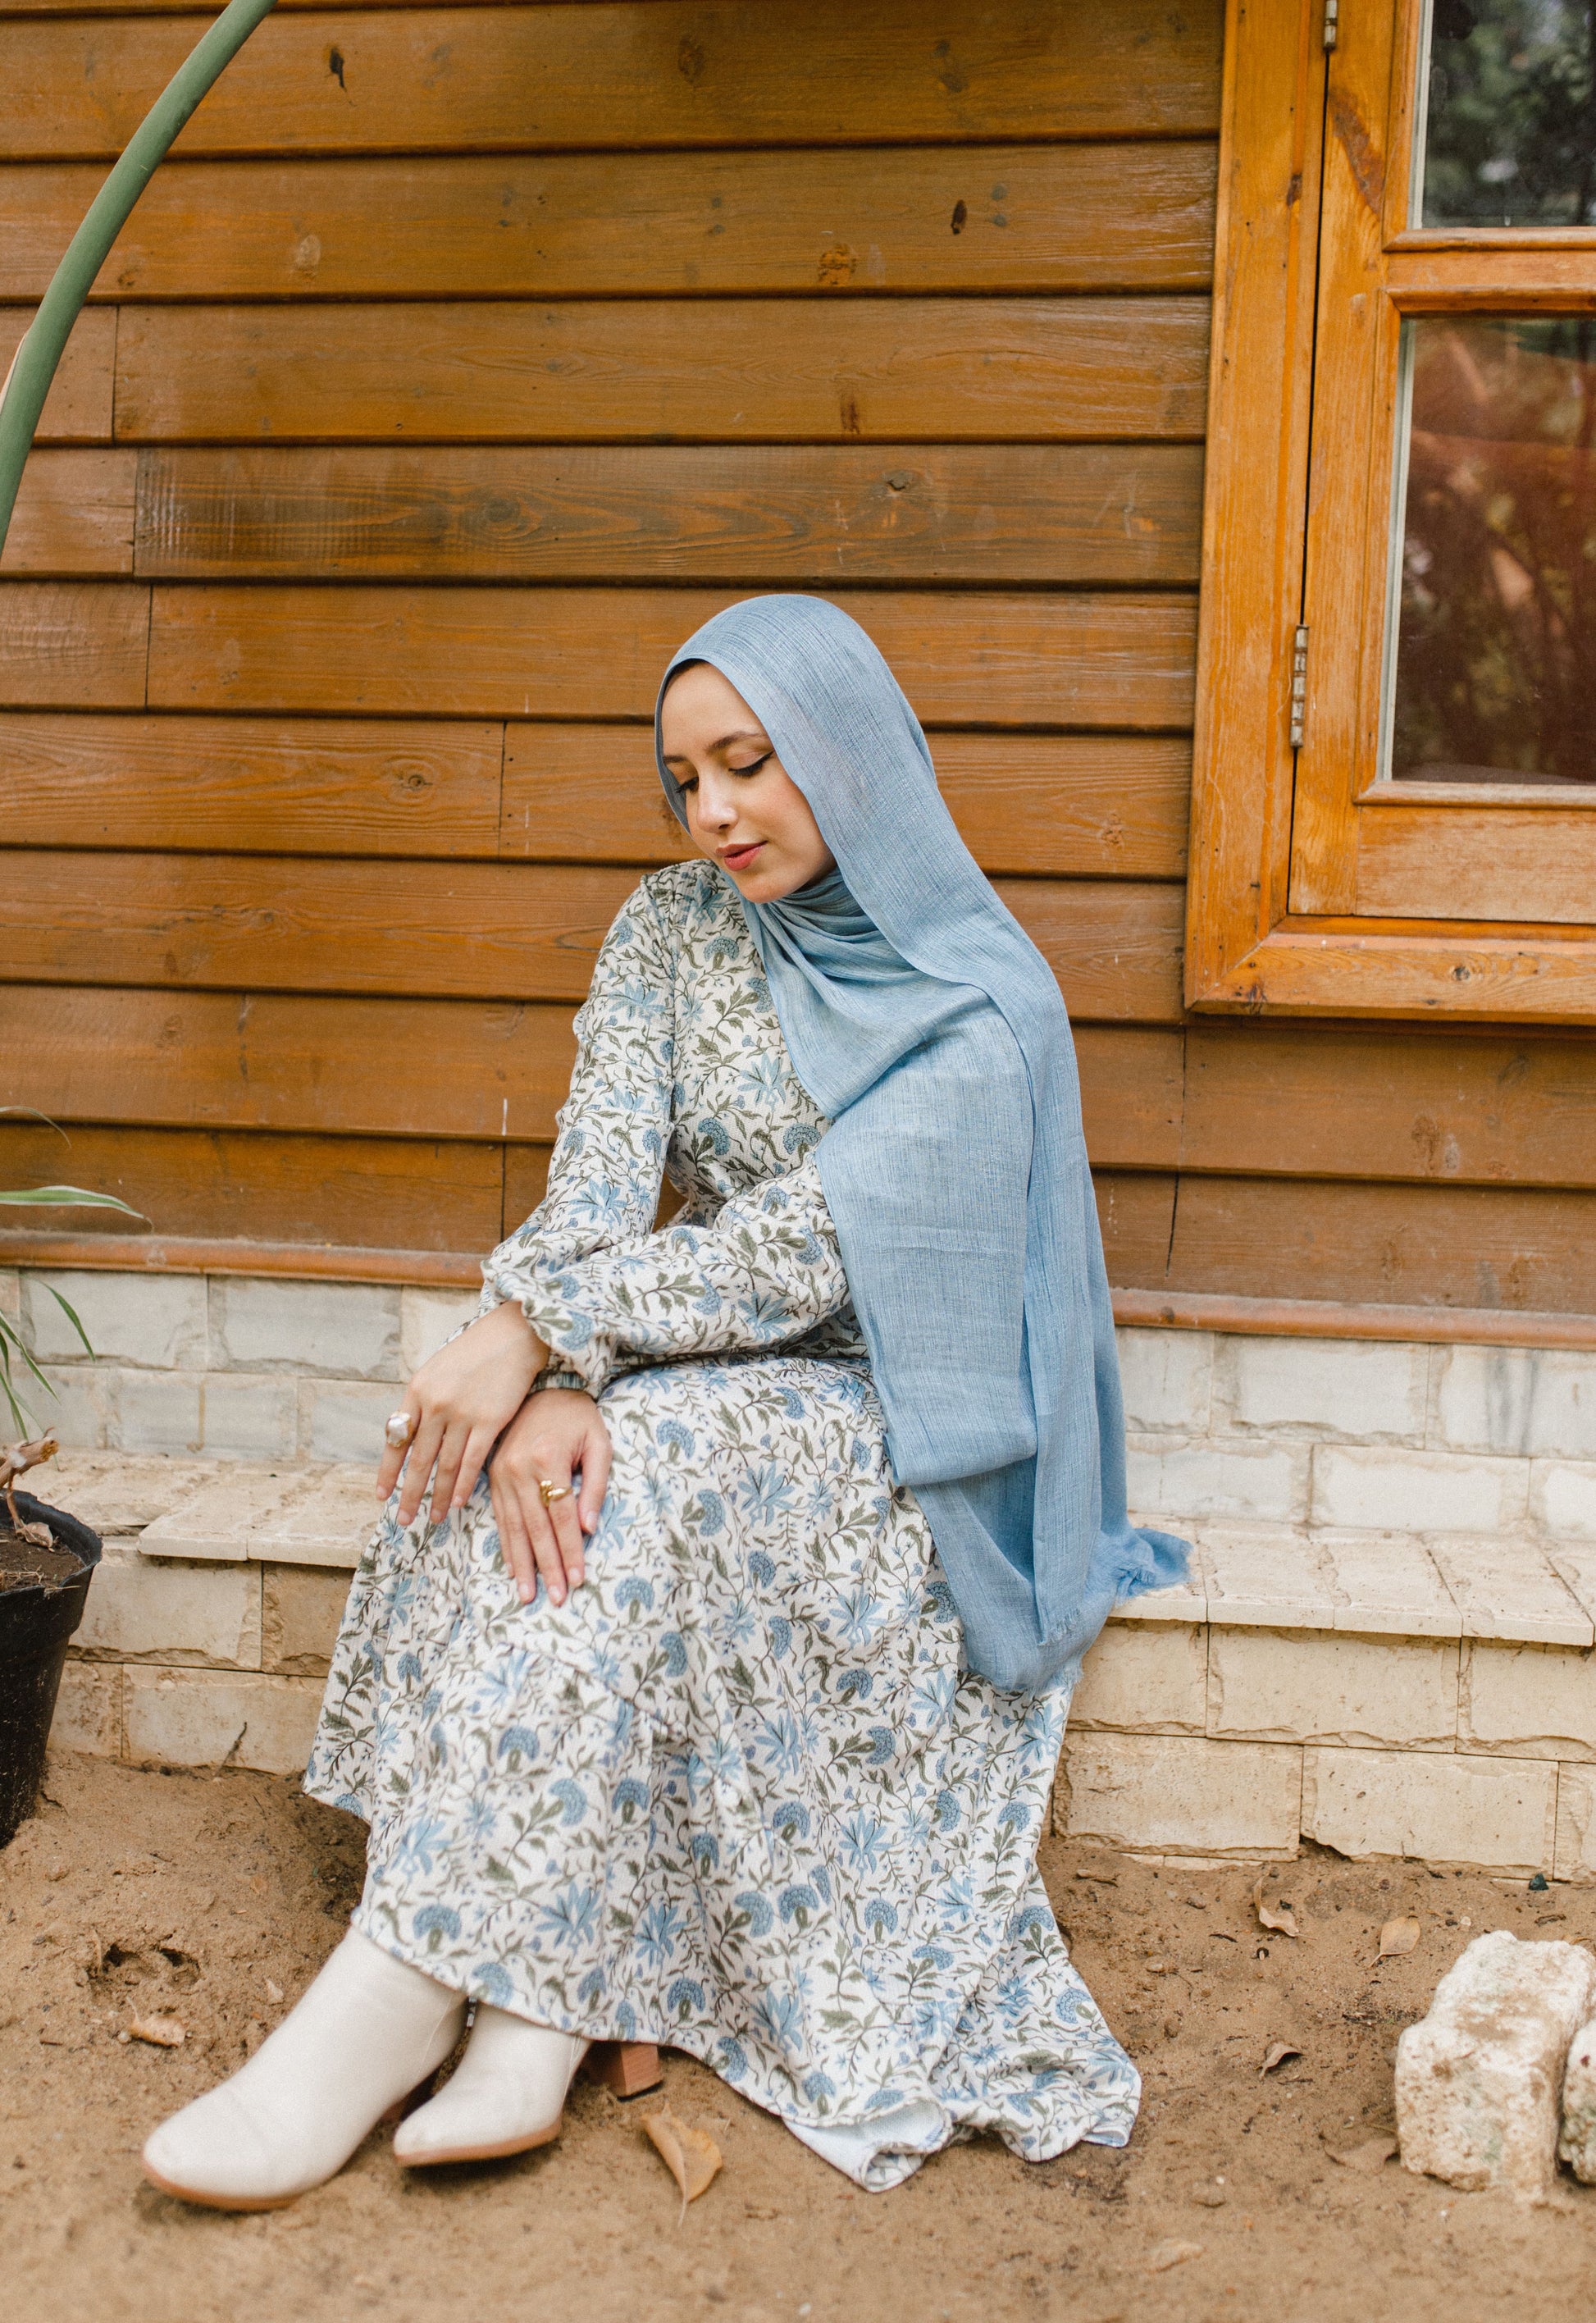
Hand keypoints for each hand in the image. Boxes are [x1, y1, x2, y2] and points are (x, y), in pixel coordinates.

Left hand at [377, 1301, 545, 1526]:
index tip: (382, 1496)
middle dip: (410, 1494)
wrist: (511, 1337)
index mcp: (417, 1392)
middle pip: (419, 1460)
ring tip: (433, 1518)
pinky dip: (462, 1484)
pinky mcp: (490, 1421)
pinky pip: (472, 1461)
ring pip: (445, 1466)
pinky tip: (457, 1501)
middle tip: (404, 1520)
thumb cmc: (473, 1354)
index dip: (388, 1472)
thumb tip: (406, 1436)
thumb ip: (421, 1403)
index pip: (396, 1440)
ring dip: (438, 1496)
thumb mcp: (436, 1372)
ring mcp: (462, 1414)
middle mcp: (435, 1405)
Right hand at [489, 1388, 611, 1607]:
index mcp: (547, 1457)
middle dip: (547, 1567)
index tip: (578, 1579)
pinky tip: (514, 1567)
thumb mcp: (598, 1442)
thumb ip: (595, 1484)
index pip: (561, 1515)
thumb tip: (589, 1528)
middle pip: (536, 1528)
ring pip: (514, 1528)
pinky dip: (507, 1545)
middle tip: (555, 1598)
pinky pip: (500, 1517)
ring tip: (529, 1595)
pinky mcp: (492, 1477)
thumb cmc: (578, 1417)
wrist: (542, 1389)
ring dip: (523, 1565)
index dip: (570, 1550)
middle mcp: (519, 1468)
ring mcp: (501, 1473)